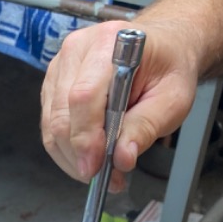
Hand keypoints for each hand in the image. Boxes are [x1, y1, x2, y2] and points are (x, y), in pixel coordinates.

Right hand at [40, 19, 200, 188]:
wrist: (163, 46)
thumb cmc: (168, 67)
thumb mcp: (173, 99)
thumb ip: (146, 127)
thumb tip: (121, 159)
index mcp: (110, 44)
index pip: (83, 96)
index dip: (85, 137)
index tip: (95, 168)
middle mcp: (77, 50)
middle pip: (61, 115)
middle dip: (79, 155)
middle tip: (105, 177)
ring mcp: (60, 67)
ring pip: (51, 125)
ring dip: (72, 157)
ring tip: (100, 172)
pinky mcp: (53, 84)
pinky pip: (49, 126)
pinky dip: (67, 149)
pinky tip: (89, 157)